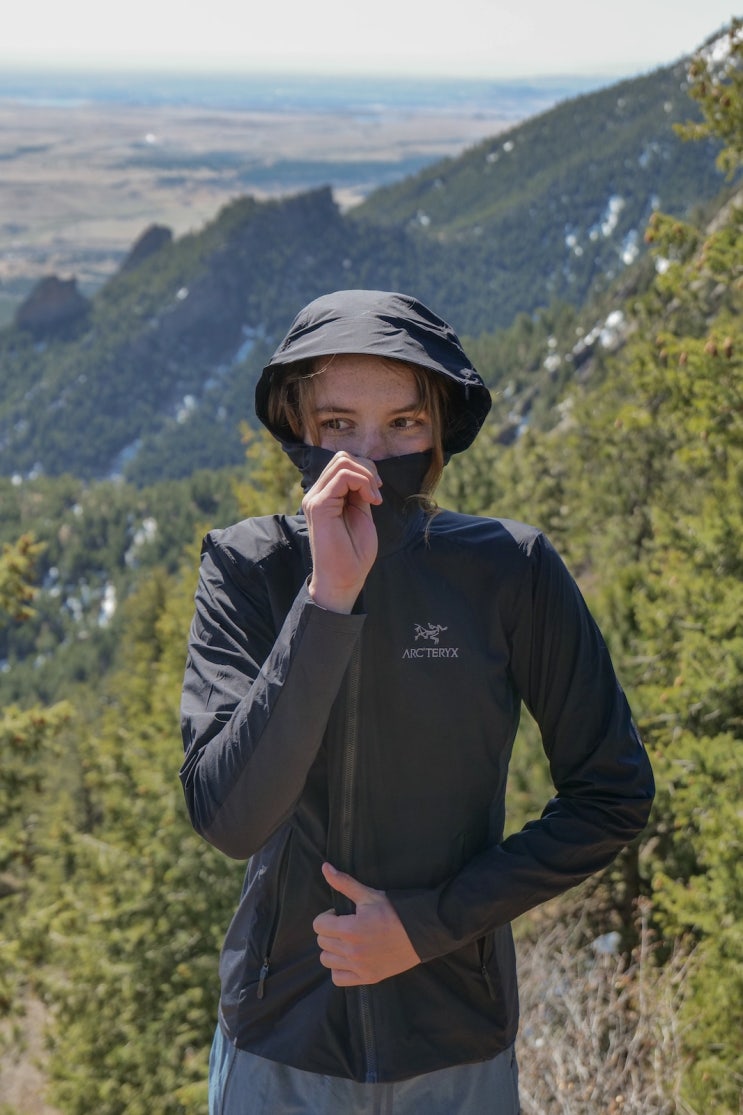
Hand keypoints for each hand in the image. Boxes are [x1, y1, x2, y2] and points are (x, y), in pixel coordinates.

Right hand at [302, 452, 381, 612]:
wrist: (344, 580)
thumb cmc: (353, 554)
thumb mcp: (361, 514)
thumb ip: (359, 492)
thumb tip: (366, 472)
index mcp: (326, 496)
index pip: (343, 463)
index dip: (366, 471)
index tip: (377, 495)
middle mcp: (316, 494)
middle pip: (342, 457)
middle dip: (367, 470)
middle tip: (376, 495)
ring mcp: (315, 498)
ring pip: (342, 461)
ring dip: (367, 476)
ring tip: (374, 499)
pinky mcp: (319, 504)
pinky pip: (343, 476)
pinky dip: (363, 483)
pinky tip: (371, 502)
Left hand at [313, 863, 420, 985]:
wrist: (420, 933)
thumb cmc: (394, 911)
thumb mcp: (369, 895)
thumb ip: (344, 883)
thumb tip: (324, 867)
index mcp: (349, 929)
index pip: (318, 925)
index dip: (328, 916)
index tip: (341, 914)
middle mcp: (352, 951)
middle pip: (322, 942)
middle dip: (330, 931)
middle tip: (346, 925)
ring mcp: (359, 967)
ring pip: (326, 960)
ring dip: (332, 949)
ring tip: (347, 941)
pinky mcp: (367, 977)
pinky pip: (338, 979)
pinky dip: (339, 969)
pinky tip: (349, 958)